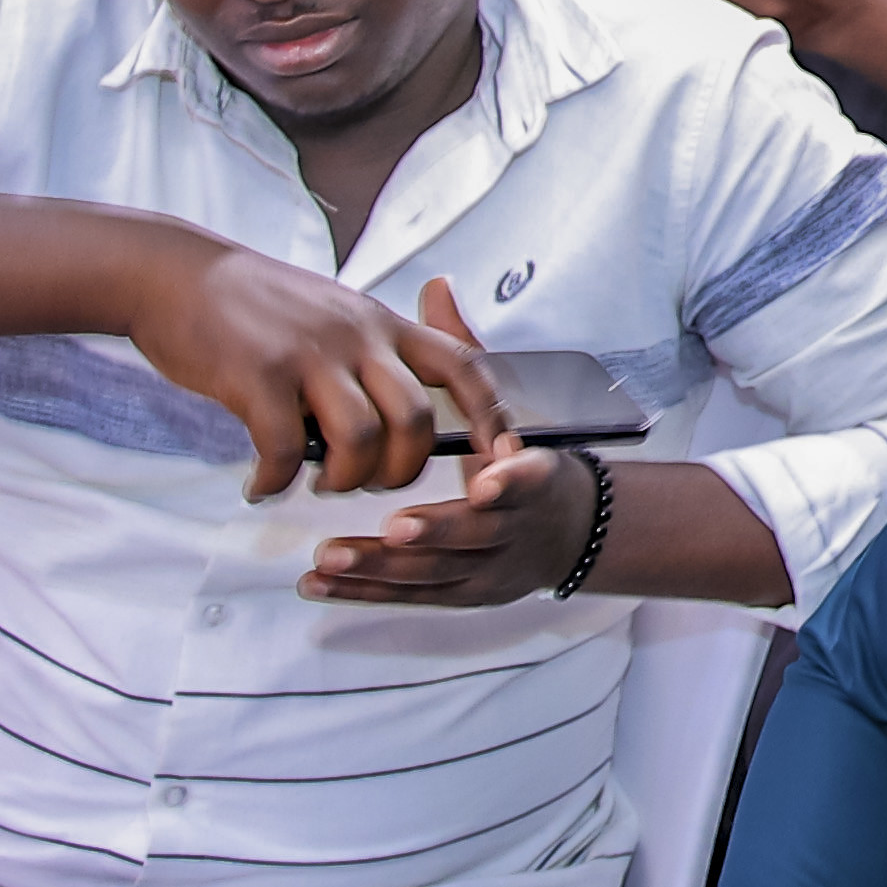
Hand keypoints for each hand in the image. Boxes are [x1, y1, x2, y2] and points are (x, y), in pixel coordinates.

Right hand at [119, 243, 505, 503]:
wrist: (177, 274)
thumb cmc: (253, 302)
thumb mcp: (334, 311)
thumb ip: (369, 351)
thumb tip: (393, 407)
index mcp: (381, 323)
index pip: (462, 363)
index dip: (489, 411)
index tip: (498, 450)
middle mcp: (357, 336)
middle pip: (414, 419)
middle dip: (401, 469)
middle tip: (370, 484)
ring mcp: (310, 355)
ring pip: (359, 439)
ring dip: (344, 479)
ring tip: (319, 484)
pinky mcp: (259, 376)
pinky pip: (282, 449)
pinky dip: (276, 480)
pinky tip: (262, 485)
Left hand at [303, 283, 595, 605]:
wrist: (566, 531)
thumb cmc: (520, 460)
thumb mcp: (508, 405)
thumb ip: (463, 354)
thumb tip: (436, 290)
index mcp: (534, 478)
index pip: (531, 477)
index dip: (511, 481)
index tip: (486, 477)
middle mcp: (515, 529)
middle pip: (478, 533)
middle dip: (436, 530)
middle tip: (394, 525)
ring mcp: (488, 567)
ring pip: (435, 573)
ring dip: (383, 567)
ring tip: (332, 556)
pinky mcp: (458, 595)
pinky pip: (406, 596)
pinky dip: (361, 592)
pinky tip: (320, 583)